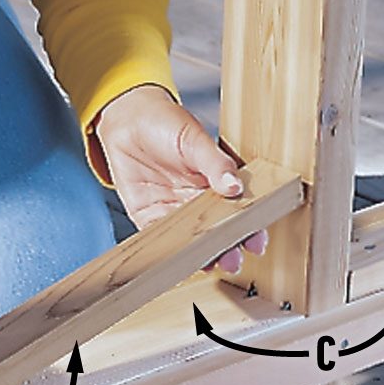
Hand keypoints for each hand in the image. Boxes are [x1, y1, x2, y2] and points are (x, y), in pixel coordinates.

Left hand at [94, 84, 266, 273]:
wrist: (126, 120)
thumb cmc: (165, 122)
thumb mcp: (193, 139)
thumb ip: (214, 163)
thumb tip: (235, 186)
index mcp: (217, 182)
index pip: (238, 209)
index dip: (249, 227)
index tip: (257, 241)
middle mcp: (198, 201)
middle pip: (217, 231)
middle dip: (227, 248)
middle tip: (234, 261)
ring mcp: (173, 211)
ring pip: (190, 241)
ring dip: (200, 254)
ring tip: (210, 265)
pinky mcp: (148, 217)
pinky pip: (159, 238)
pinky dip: (166, 251)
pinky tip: (175, 260)